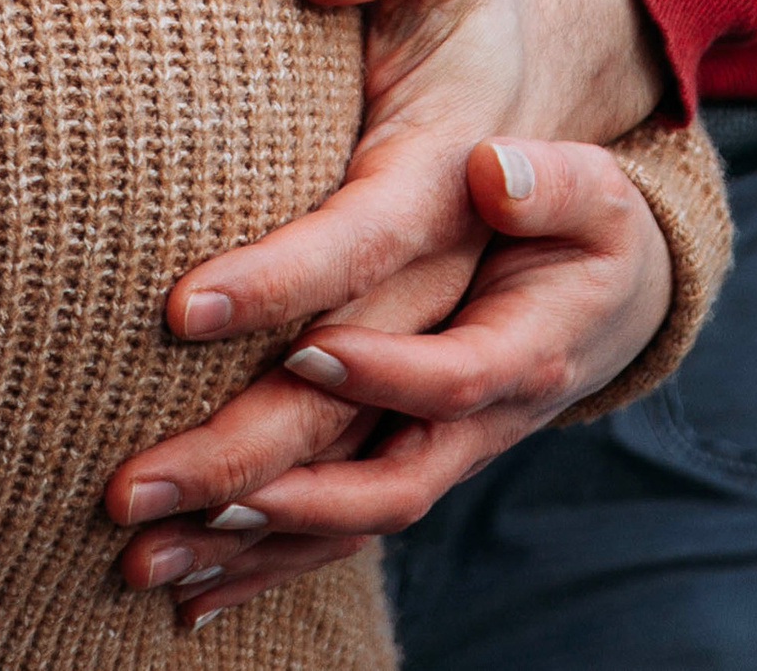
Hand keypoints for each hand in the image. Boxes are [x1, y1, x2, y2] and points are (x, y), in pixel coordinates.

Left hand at [115, 137, 670, 626]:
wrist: (614, 296)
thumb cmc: (587, 227)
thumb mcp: (588, 192)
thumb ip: (545, 182)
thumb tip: (491, 168)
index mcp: (525, 352)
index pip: (454, 379)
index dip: (384, 371)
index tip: (300, 346)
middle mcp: (478, 425)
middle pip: (379, 481)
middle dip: (262, 489)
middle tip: (149, 483)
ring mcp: (438, 454)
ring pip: (346, 521)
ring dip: (244, 544)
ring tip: (142, 553)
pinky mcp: (404, 462)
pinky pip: (334, 530)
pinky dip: (262, 561)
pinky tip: (185, 589)